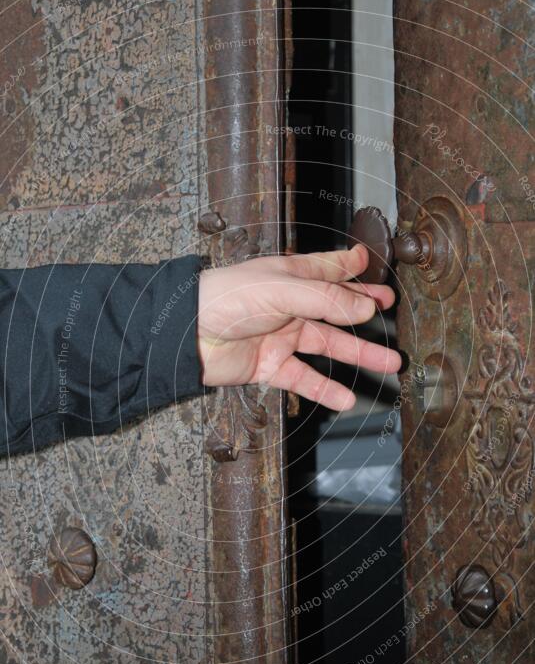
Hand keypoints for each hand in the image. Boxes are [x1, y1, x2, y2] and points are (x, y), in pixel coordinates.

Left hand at [197, 245, 400, 410]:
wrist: (186, 336)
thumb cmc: (225, 299)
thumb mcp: (282, 289)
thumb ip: (326, 300)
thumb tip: (366, 307)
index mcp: (289, 277)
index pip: (326, 269)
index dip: (349, 267)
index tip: (370, 265)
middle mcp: (288, 305)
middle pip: (335, 310)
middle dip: (364, 312)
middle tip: (389, 312)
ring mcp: (280, 337)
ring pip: (328, 347)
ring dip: (358, 355)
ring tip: (389, 363)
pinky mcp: (269, 366)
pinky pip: (304, 379)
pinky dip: (326, 389)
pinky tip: (346, 398)